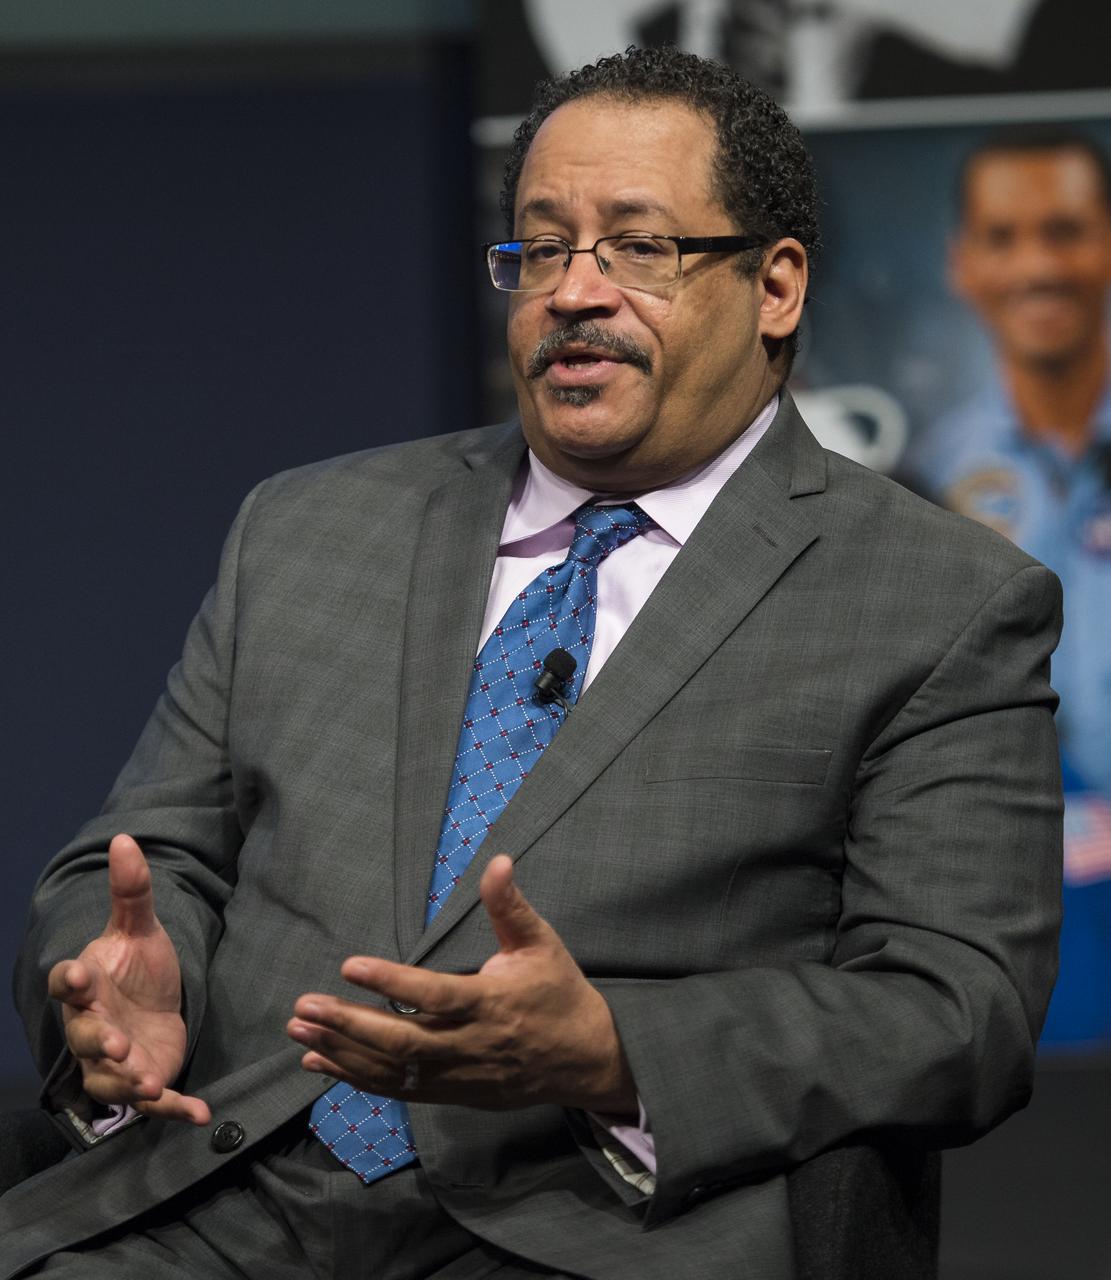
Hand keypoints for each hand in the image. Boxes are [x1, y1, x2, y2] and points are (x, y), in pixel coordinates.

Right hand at [47, 833, 209, 1124]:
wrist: (158, 1006)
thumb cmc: (139, 969)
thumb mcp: (140, 930)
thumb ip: (132, 892)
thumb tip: (125, 838)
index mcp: (89, 986)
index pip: (68, 983)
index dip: (70, 981)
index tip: (76, 976)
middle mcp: (94, 1027)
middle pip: (86, 1038)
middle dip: (100, 1042)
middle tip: (119, 1042)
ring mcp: (117, 1060)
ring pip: (111, 1078)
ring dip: (129, 1082)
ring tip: (150, 1082)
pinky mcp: (146, 1080)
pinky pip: (155, 1103)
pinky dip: (175, 1110)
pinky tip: (201, 1115)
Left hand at [287, 855, 636, 1114]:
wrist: (584, 1060)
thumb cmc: (558, 993)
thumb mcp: (541, 944)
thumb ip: (511, 906)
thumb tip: (498, 860)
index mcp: (491, 1002)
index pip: (435, 995)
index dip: (392, 983)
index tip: (350, 966)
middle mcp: (470, 1044)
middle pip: (402, 1041)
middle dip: (348, 1026)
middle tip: (304, 1008)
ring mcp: (459, 1075)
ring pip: (393, 1070)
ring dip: (342, 1053)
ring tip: (298, 1032)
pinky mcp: (451, 1094)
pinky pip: (398, 1090)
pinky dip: (356, 1078)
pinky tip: (319, 1064)